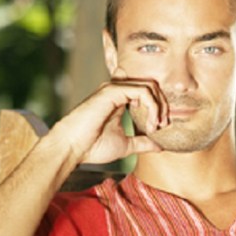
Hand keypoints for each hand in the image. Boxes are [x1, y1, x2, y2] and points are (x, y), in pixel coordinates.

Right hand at [48, 68, 166, 165]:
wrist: (72, 149)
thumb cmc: (93, 147)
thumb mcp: (126, 145)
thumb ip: (142, 142)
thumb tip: (160, 146)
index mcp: (120, 99)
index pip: (146, 90)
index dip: (159, 105)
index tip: (160, 126)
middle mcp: (117, 90)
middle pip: (151, 85)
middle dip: (163, 104)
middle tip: (162, 125)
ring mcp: (114, 88)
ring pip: (149, 86)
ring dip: (158, 106)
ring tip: (156, 125)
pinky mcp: (112, 91)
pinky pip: (142, 92)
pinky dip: (152, 107)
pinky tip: (149, 123)